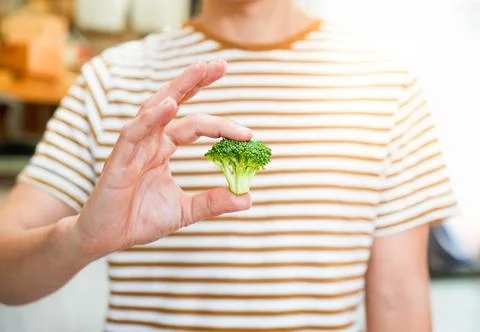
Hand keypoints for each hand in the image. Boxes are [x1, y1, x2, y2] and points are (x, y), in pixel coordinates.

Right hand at [74, 60, 251, 257]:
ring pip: (154, 108)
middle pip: (174, 102)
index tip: (249, 134)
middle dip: (197, 81)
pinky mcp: (118, 159)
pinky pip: (133, 133)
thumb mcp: (184, 211)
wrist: (107, 239)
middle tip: (221, 64)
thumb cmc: (139, 219)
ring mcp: (133, 147)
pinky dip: (150, 118)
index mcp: (163, 148)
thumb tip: (248, 197)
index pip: (195, 125)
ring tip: (200, 68)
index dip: (222, 126)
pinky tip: (170, 105)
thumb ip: (213, 201)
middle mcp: (150, 141)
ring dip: (177, 87)